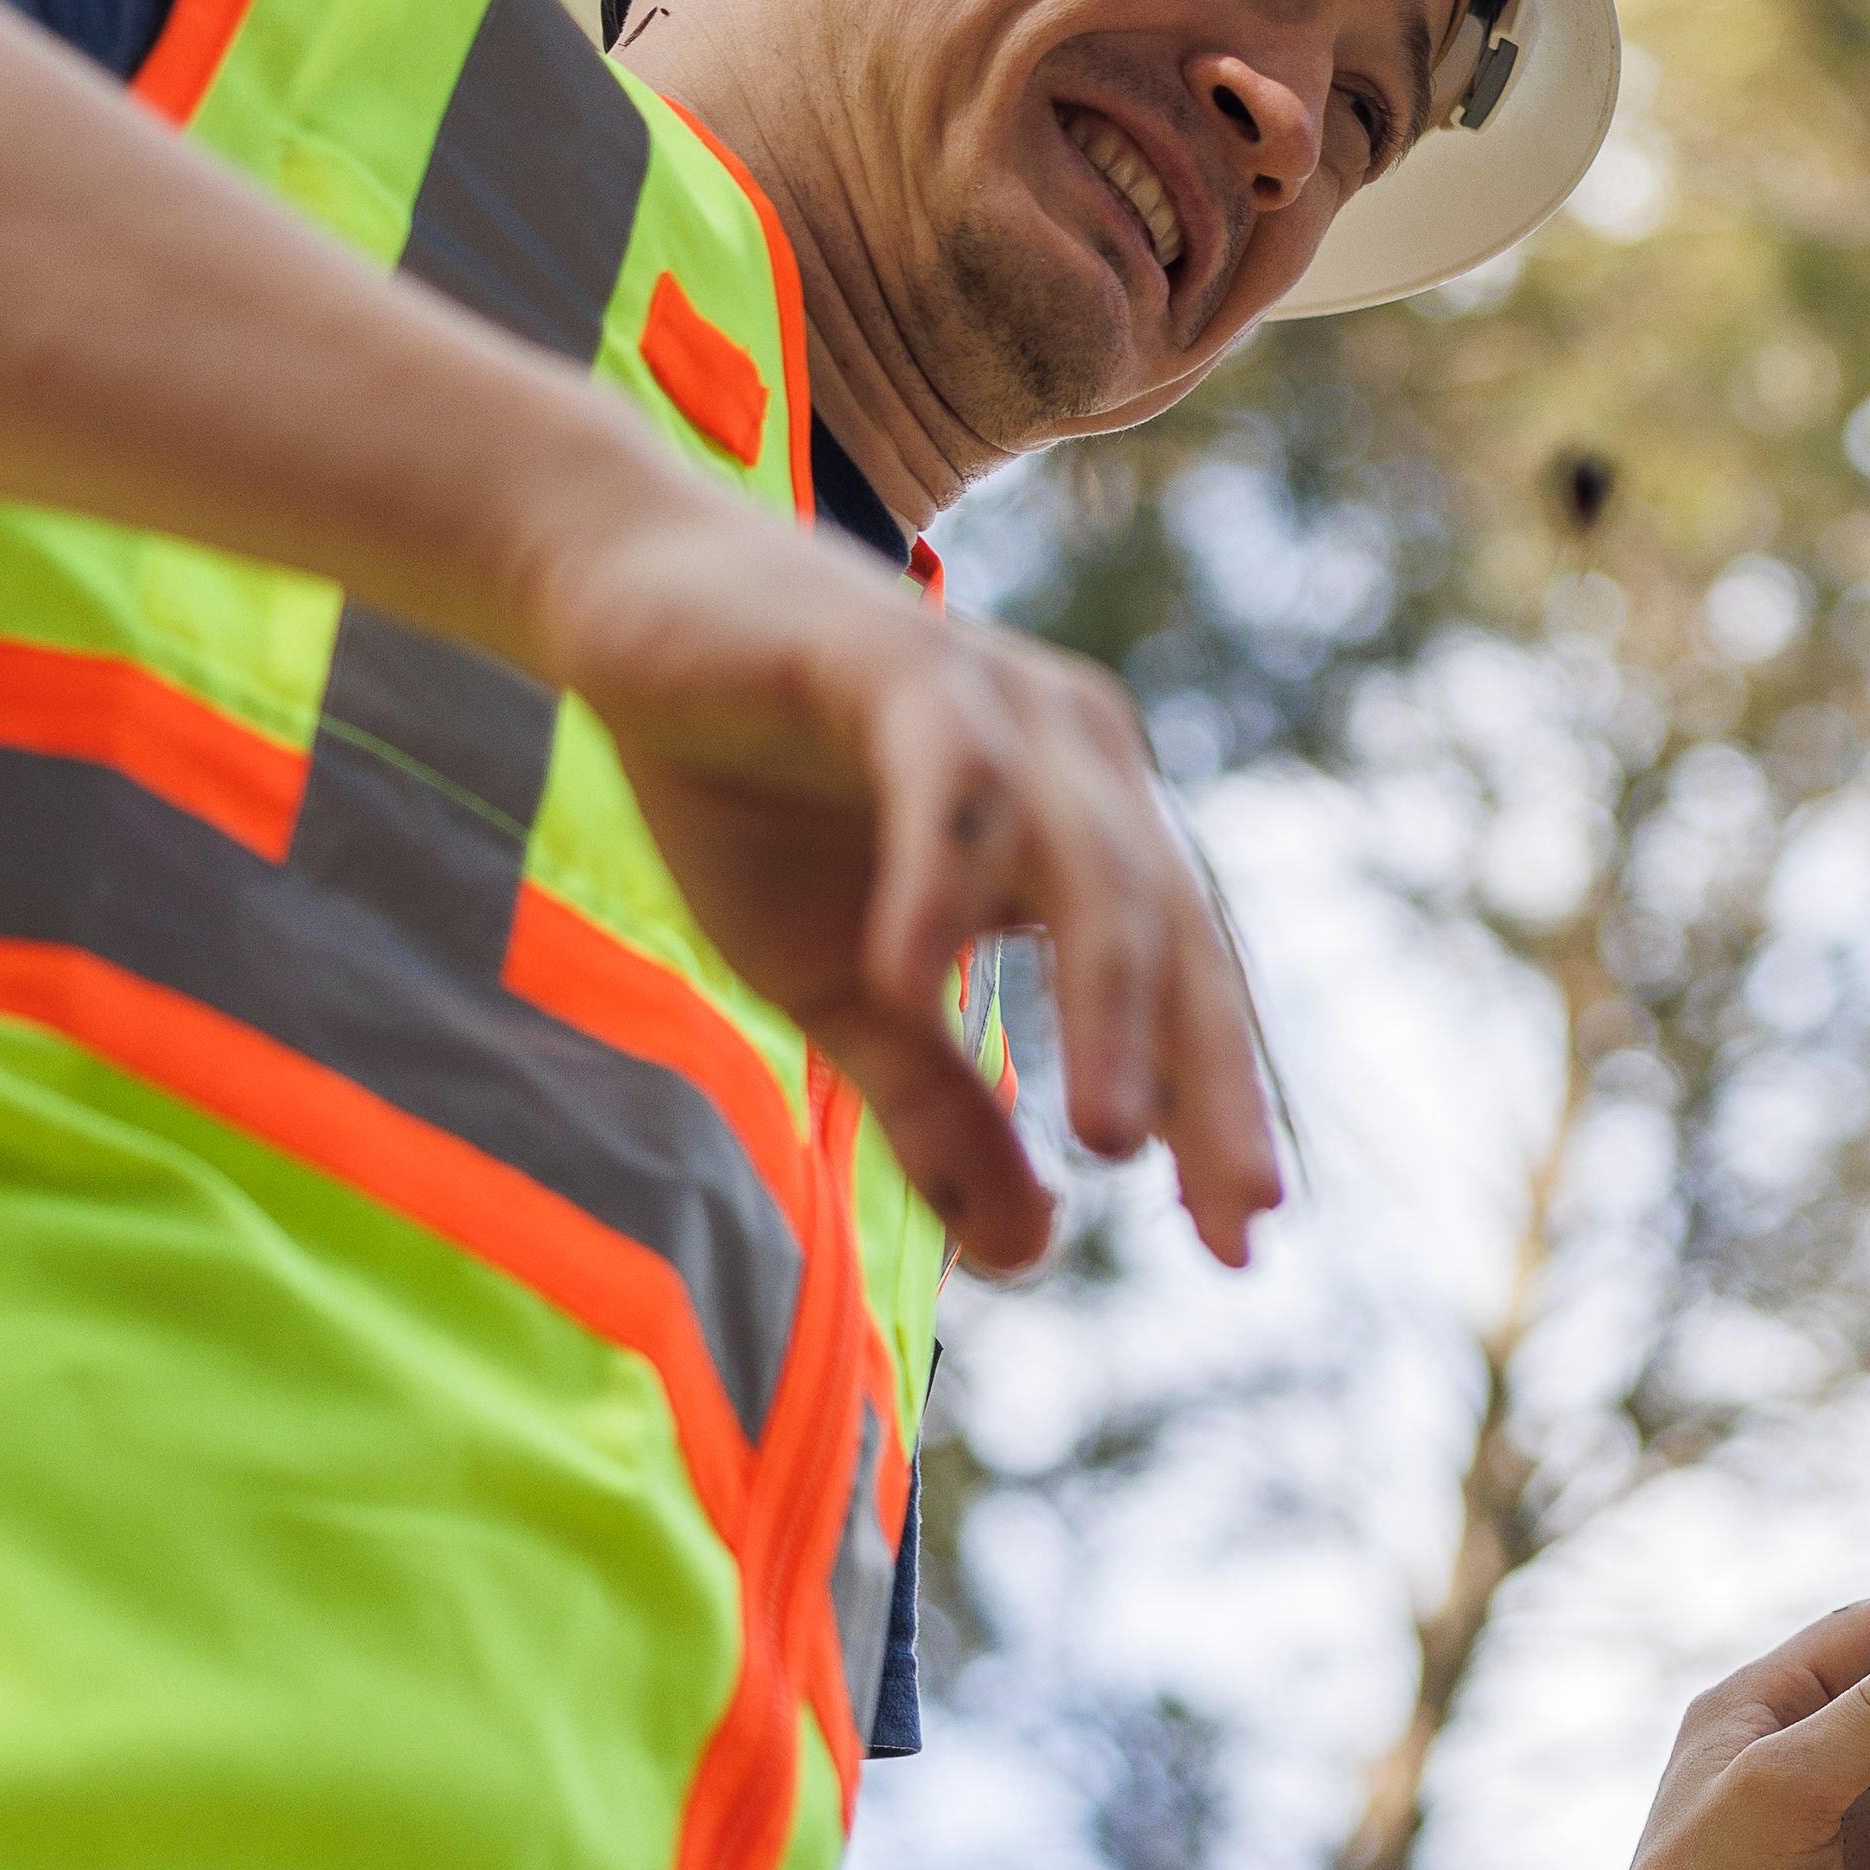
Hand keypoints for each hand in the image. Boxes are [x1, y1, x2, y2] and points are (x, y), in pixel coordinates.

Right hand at [511, 453, 1278, 1275]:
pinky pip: (951, 779)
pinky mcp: (897, 658)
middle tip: (1229, 1215)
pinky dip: (943, 881)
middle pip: (1173, 930)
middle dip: (1210, 1077)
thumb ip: (938, 1104)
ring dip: (1107, 1002)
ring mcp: (999, 701)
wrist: (631, 613)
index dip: (1218, 1105)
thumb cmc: (752, 796)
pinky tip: (919, 980)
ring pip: (1089, 862)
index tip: (1239, 1247)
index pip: (1183, 980)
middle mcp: (1078, 757)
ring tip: (1109, 1139)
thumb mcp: (847, 984)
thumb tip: (1035, 1256)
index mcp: (1089, 828)